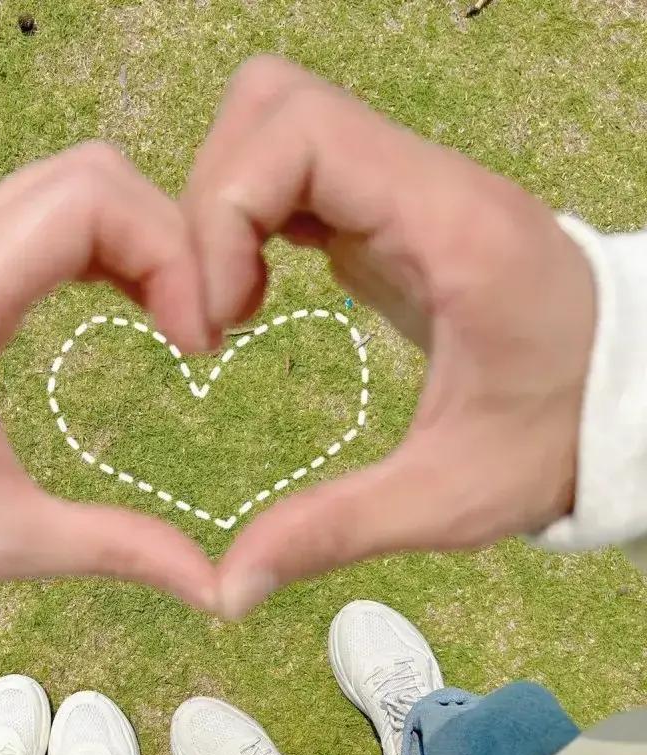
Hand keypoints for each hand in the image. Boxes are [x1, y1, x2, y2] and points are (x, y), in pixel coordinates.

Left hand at [0, 143, 216, 609]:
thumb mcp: (10, 540)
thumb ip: (118, 549)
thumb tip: (217, 591)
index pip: (90, 202)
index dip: (171, 254)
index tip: (198, 340)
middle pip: (86, 174)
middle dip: (164, 239)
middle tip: (194, 324)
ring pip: (62, 181)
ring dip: (131, 236)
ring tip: (166, 313)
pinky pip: (31, 207)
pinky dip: (91, 239)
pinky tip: (118, 298)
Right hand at [182, 56, 596, 618]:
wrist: (628, 399)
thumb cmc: (558, 438)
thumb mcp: (448, 500)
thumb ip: (333, 532)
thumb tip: (228, 588)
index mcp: (448, 227)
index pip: (298, 134)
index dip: (224, 213)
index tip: (220, 320)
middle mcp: (424, 182)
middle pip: (271, 106)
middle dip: (210, 204)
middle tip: (214, 313)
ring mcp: (405, 188)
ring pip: (274, 124)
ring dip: (224, 208)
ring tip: (230, 308)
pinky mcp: (389, 210)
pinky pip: (293, 171)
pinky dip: (248, 221)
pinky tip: (254, 298)